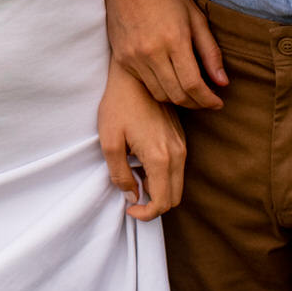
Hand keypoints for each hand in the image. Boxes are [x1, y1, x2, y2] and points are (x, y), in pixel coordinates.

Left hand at [99, 63, 186, 219]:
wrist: (133, 76)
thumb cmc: (118, 106)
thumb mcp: (109, 143)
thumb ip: (121, 175)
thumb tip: (133, 196)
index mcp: (160, 157)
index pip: (163, 203)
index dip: (146, 214)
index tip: (129, 208)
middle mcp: (177, 153)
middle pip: (175, 197)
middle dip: (154, 204)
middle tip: (131, 195)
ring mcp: (182, 144)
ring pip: (178, 183)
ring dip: (158, 189)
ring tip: (134, 175)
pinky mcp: (180, 137)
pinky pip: (178, 168)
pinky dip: (163, 176)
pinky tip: (141, 162)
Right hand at [100, 0, 225, 109]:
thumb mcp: (195, 17)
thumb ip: (210, 51)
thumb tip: (223, 82)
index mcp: (174, 39)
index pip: (193, 84)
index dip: (208, 100)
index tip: (218, 103)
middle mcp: (151, 52)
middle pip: (177, 95)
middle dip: (196, 103)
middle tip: (207, 100)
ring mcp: (133, 57)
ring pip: (160, 94)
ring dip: (178, 98)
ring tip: (190, 91)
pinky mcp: (121, 59)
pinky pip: (145, 84)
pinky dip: (160, 88)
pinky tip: (170, 79)